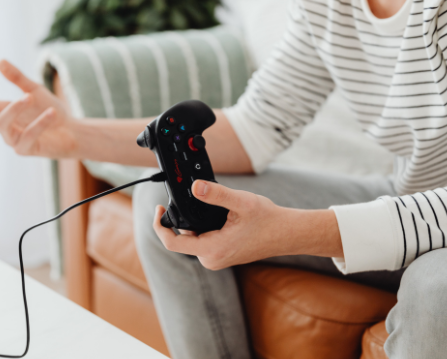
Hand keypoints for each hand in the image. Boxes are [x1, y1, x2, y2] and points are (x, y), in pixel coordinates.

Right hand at [0, 60, 75, 157]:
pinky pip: (28, 135)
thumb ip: (17, 78)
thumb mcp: (34, 90)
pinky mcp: (27, 149)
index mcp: (2, 111)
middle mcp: (4, 126)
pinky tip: (52, 113)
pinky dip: (40, 123)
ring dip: (15, 108)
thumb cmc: (51, 111)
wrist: (73, 130)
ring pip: (2, 124)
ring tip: (30, 96)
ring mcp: (13, 139)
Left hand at [153, 180, 341, 269]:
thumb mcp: (240, 202)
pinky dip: (202, 226)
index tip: (159, 208)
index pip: (172, 242)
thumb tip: (194, 187)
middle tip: (188, 197)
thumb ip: (215, 194)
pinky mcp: (222, 254)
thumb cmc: (268, 220)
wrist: (288, 233)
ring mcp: (216, 259)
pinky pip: (202, 240)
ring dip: (193, 221)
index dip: (160, 225)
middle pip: (181, 238)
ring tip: (208, 203)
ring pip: (192, 238)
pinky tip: (214, 213)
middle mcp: (211, 259)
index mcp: (212, 250)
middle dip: (180, 218)